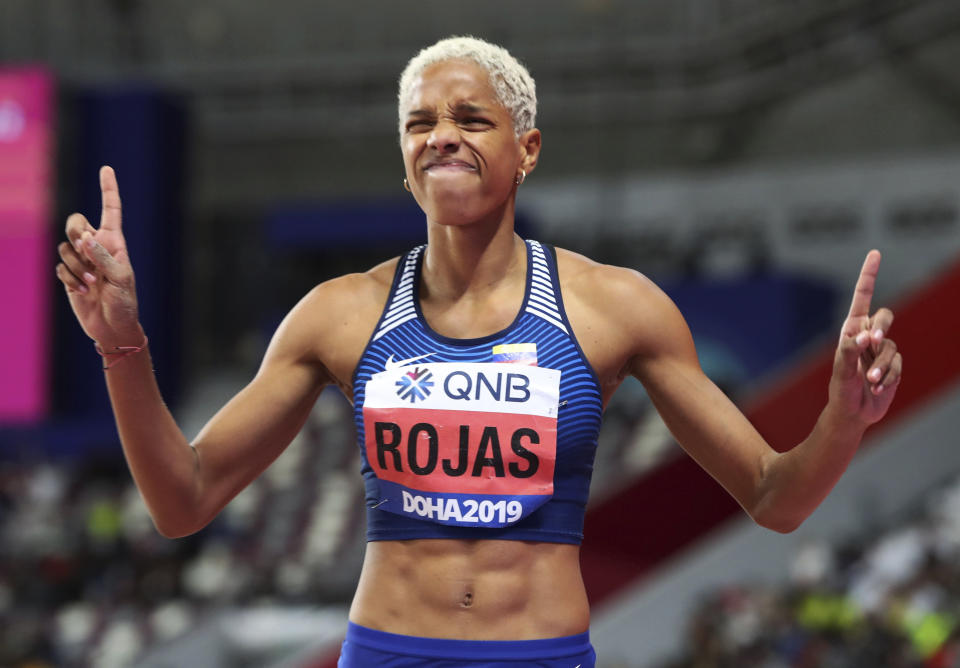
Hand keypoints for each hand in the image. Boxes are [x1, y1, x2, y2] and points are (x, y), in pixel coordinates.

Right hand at [55, 166, 140, 346]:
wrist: (113, 326)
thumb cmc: (125, 302)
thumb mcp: (121, 278)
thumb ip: (104, 258)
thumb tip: (86, 239)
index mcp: (115, 242)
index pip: (111, 210)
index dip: (108, 189)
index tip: (106, 168)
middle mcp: (96, 247)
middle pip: (76, 222)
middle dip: (76, 233)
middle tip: (85, 249)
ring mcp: (81, 261)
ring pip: (65, 247)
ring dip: (77, 266)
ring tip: (93, 284)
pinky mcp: (69, 275)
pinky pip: (61, 268)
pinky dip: (71, 280)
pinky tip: (83, 292)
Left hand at [829, 250, 901, 425]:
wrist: (853, 414)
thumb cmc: (841, 391)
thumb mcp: (840, 372)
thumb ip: (848, 352)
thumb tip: (860, 336)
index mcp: (851, 330)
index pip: (862, 298)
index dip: (869, 275)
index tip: (875, 253)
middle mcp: (867, 336)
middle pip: (885, 317)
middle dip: (881, 327)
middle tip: (872, 341)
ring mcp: (881, 350)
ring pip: (891, 346)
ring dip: (882, 364)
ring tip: (871, 380)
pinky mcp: (894, 365)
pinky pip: (898, 365)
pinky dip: (889, 376)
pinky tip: (877, 387)